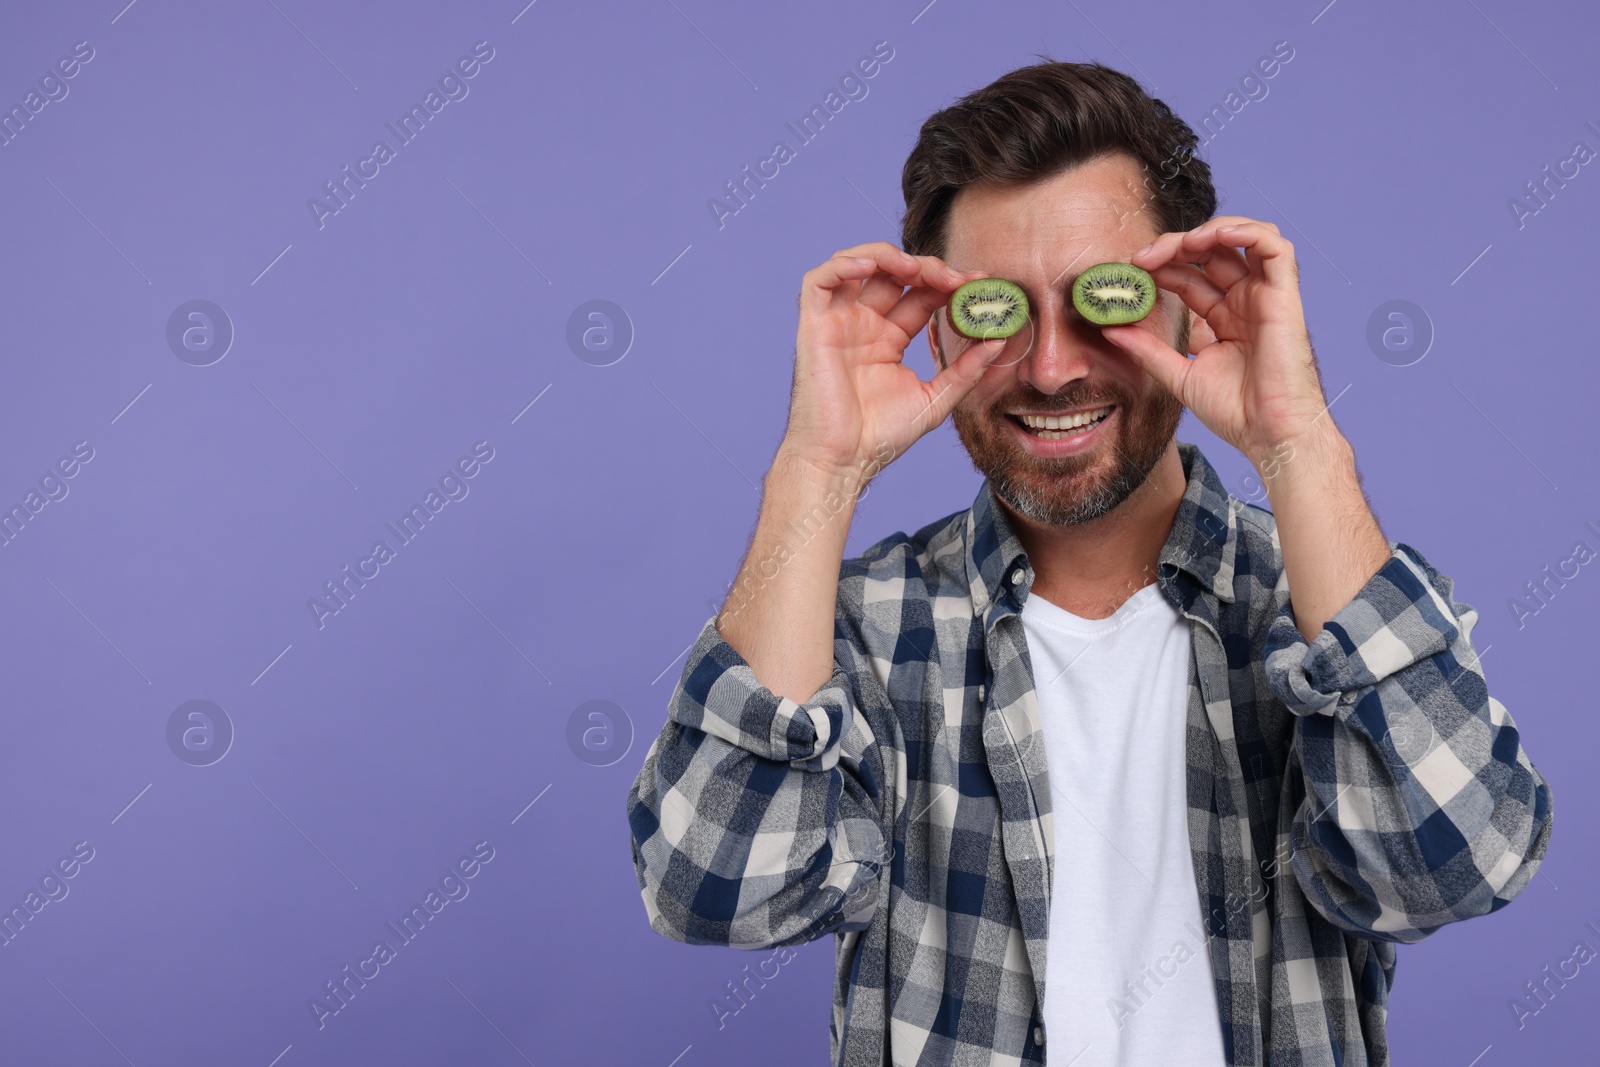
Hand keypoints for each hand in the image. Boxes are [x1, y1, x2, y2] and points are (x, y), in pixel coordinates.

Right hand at [778, 242, 1006, 476]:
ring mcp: (838, 323)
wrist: (841, 461)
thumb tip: (998, 340)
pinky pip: (820, 280)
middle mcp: (862, 326)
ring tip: (920, 269)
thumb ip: (966, 370)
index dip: (948, 283)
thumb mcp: (935, 399)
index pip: (920, 296)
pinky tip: (873, 265)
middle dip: (929, 269)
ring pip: (857, 265)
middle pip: (894, 275)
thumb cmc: (879, 438)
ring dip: (890, 257)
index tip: (981, 284)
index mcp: (887, 340)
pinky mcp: (814, 326)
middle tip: (959, 278)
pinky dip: (844, 263)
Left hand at [1096, 216, 1335, 471]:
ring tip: (1178, 245)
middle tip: (1141, 259)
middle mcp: (1245, 301)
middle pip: (1210, 253)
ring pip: (1243, 238)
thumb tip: (1110, 329)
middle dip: (1174, 247)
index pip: (1189, 276)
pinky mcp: (1285, 296)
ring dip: (1208, 231)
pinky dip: (1246, 231)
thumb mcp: (1179, 375)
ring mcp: (1265, 296)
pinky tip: (1212, 238)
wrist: (1270, 435)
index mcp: (1224, 317)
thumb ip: (1147, 350)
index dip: (1161, 266)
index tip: (1129, 273)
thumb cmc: (1236, 412)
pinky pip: (1275, 247)